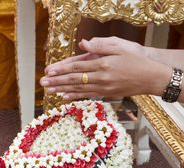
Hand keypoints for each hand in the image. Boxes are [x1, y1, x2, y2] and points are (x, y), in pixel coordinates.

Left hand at [40, 37, 171, 99]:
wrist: (150, 77)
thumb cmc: (136, 59)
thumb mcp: (120, 47)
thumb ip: (100, 46)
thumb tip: (83, 44)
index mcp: (103, 64)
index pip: (77, 67)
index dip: (61, 69)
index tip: (49, 71)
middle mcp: (101, 78)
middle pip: (74, 80)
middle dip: (57, 81)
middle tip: (43, 83)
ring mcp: (103, 88)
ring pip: (78, 89)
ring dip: (62, 90)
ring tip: (49, 91)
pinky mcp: (106, 94)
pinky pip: (87, 95)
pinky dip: (75, 96)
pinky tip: (65, 97)